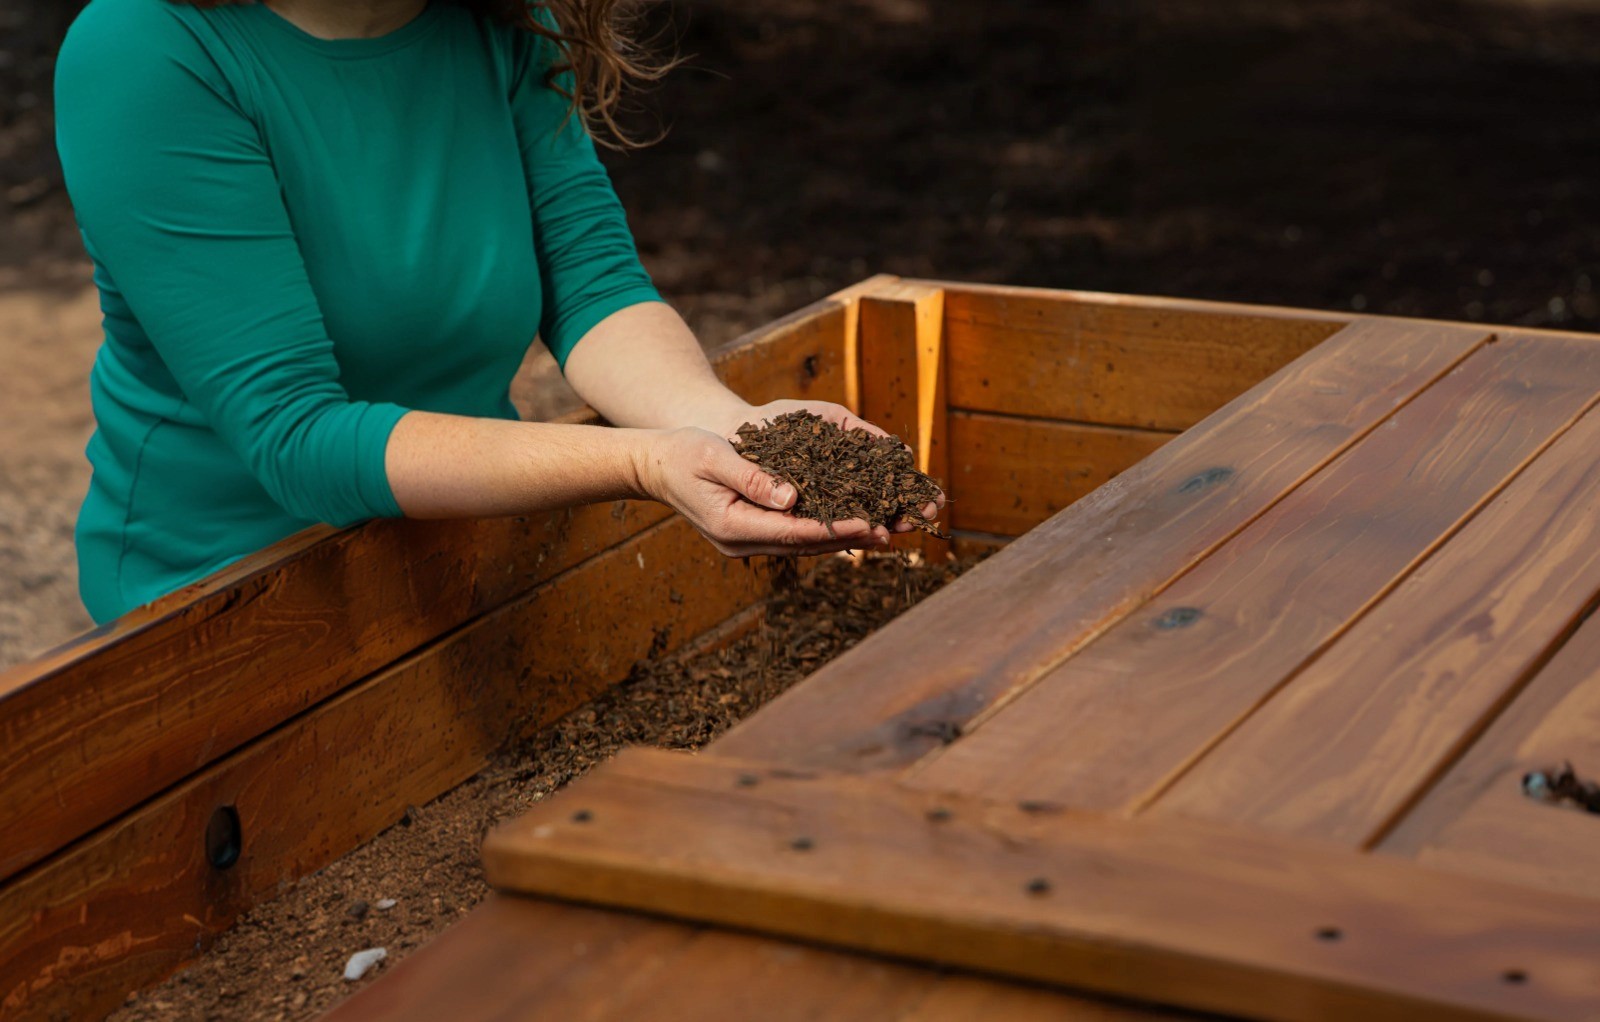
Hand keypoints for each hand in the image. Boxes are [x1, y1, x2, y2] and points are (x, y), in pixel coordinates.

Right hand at [633, 427, 891, 557]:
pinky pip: (795, 535)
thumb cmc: (683, 453)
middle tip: (890, 533)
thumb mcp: (715, 456)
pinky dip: (824, 530)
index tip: (869, 523)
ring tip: (882, 531)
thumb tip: (791, 498)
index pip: (794, 533)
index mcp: (732, 527)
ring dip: (842, 538)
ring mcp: (746, 542)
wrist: (656, 466)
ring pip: (803, 544)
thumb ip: (752, 477)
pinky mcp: (753, 532)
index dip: (834, 529)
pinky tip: (851, 522)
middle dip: (849, 538)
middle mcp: (741, 542)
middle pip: (805, 545)